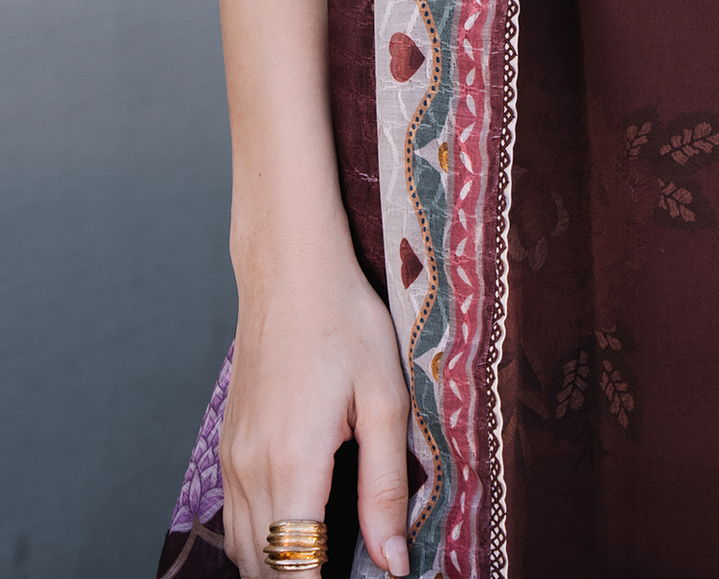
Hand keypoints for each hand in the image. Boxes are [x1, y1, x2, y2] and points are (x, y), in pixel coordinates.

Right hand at [221, 244, 410, 577]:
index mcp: (294, 462)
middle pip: (266, 568)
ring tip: (327, 557)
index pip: (295, 567)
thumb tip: (391, 562)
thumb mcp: (385, 400)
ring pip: (244, 549)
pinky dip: (261, 540)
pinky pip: (235, 518)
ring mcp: (232, 458)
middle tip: (348, 569)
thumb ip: (385, 489)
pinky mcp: (228, 445)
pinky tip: (297, 531)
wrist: (290, 270)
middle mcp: (251, 469)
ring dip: (280, 565)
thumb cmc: (345, 322)